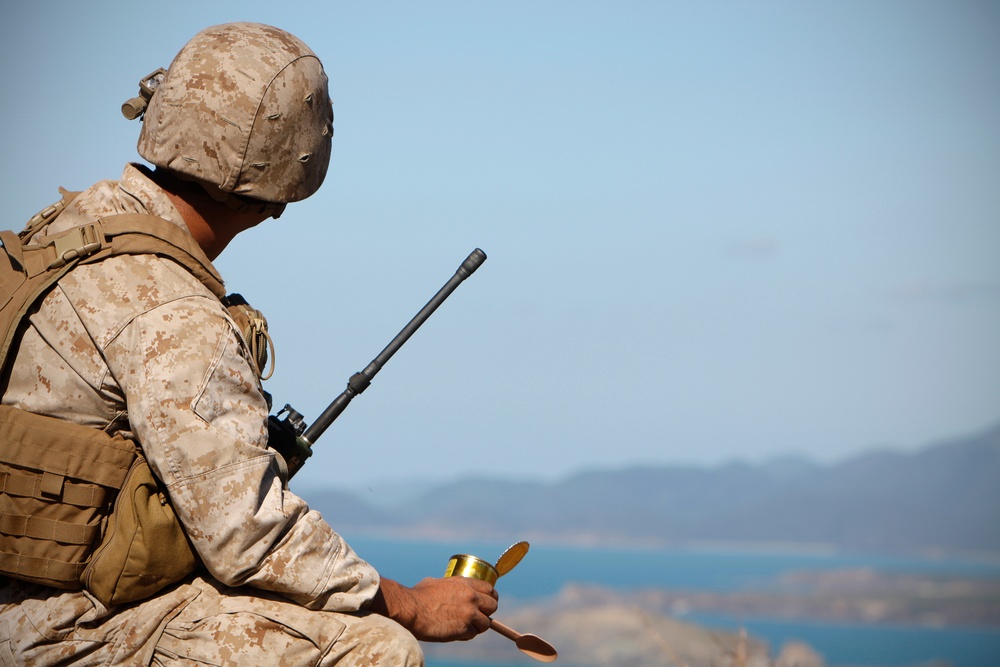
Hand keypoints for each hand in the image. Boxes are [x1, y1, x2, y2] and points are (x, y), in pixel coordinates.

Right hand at [370, 576, 498, 641]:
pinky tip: (456, 633)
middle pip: (493, 605)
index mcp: (465, 583)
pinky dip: (466, 635)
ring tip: (465, 627)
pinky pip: (472, 634)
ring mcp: (469, 613)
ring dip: (477, 626)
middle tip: (479, 616)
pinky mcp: (464, 628)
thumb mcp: (436, 582)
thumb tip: (448, 587)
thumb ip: (449, 585)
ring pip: (486, 623)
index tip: (487, 603)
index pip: (490, 589)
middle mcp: (471, 597)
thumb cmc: (418, 596)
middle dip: (487, 612)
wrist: (411, 609)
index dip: (490, 597)